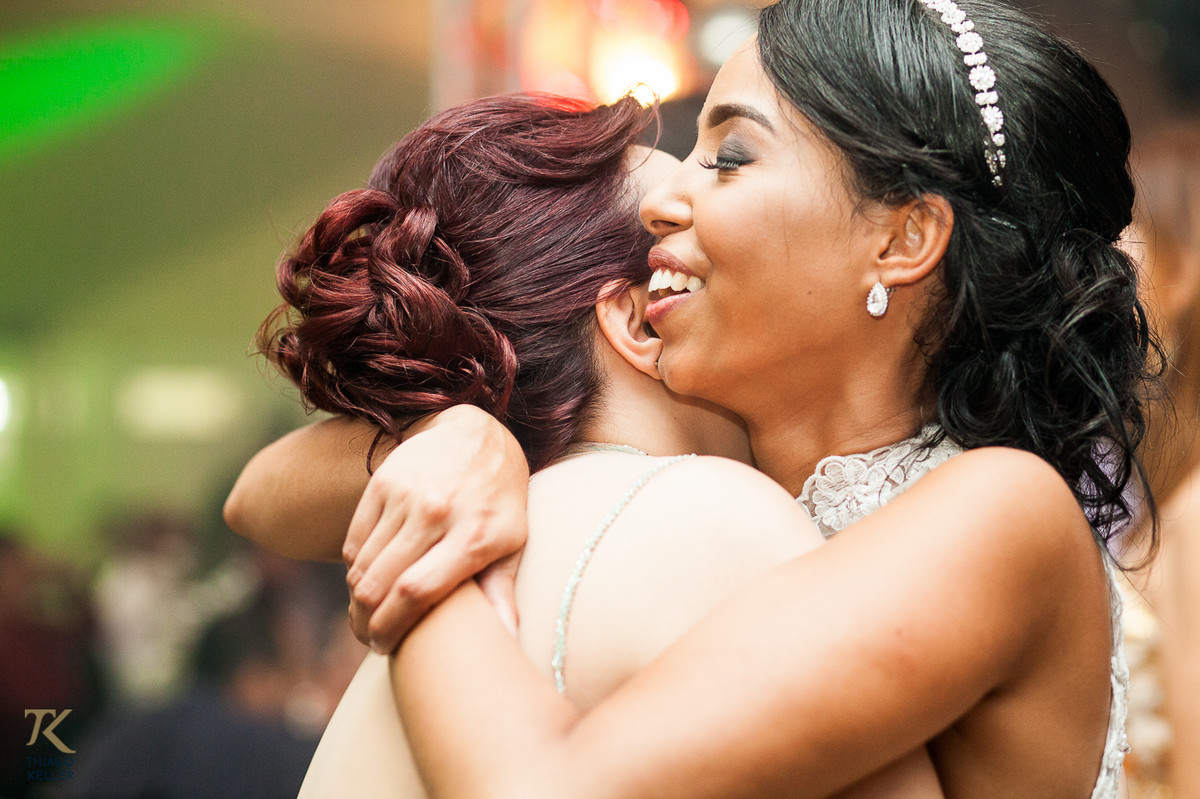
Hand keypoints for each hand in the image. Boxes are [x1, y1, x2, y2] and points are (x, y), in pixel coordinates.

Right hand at [343, 405, 528, 650]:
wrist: (477, 435)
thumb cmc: (499, 501)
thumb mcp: (512, 540)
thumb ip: (502, 590)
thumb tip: (508, 642)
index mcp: (474, 534)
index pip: (418, 591)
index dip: (393, 626)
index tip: (385, 646)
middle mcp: (438, 512)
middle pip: (381, 583)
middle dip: (366, 621)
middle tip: (368, 638)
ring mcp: (407, 495)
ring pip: (363, 565)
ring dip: (357, 598)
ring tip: (365, 615)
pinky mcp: (383, 482)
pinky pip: (355, 541)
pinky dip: (355, 567)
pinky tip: (366, 579)